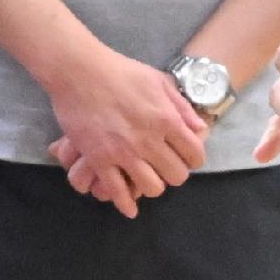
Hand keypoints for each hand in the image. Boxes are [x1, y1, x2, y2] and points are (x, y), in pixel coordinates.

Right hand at [44, 46, 207, 219]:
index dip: (193, 159)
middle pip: (176, 176)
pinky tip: (129, 208)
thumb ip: (180, 106)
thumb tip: (200, 128)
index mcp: (166, 119)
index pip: (194, 154)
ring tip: (146, 179)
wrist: (79, 71)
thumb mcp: (158, 80)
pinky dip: (125, 204)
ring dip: (152, 186)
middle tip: (165, 167)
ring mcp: (123, 152)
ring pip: (151, 188)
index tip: (186, 157)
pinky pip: (116, 191)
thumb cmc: (120, 71)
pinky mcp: (99, 159)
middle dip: (174, 174)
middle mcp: (149, 139)